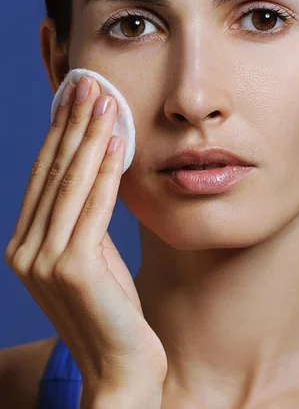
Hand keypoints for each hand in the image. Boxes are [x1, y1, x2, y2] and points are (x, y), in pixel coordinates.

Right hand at [5, 76, 167, 396]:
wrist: (119, 367)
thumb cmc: (110, 309)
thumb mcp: (91, 255)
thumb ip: (84, 219)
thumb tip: (96, 170)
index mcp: (25, 245)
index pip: (43, 176)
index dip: (59, 134)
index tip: (75, 99)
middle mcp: (25, 250)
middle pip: (53, 173)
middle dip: (73, 124)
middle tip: (89, 85)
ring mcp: (44, 261)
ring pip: (72, 184)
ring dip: (90, 138)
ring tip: (105, 102)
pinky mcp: (72, 269)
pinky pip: (94, 208)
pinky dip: (106, 173)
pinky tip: (116, 143)